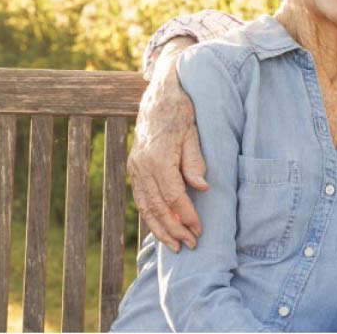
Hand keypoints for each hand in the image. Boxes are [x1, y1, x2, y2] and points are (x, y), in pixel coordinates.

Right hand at [128, 36, 206, 250]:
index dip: (186, 216)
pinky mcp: (134, 166)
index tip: (199, 230)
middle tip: (189, 246)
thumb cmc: (182, 109)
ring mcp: (135, 166)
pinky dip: (150, 215)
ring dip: (159, 228)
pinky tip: (160, 227)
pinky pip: (140, 197)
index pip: (173, 196)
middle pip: (156, 206)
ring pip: (145, 205)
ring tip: (174, 246)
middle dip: (173, 229)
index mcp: (158, 157)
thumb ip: (194, 160)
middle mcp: (142, 165)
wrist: (161, 90)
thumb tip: (202, 188)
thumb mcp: (193, 131)